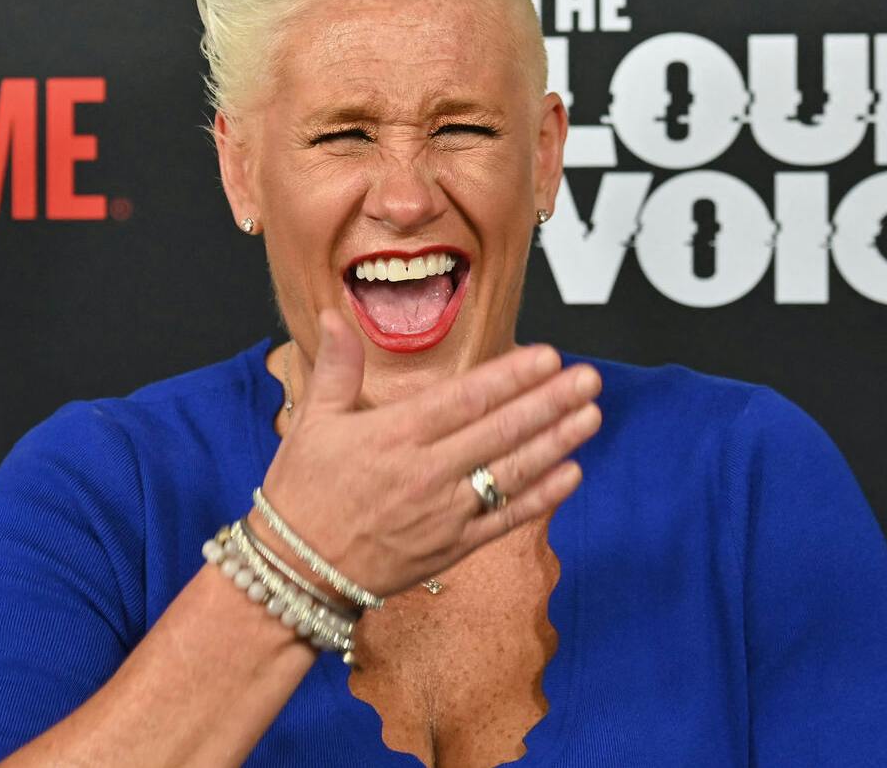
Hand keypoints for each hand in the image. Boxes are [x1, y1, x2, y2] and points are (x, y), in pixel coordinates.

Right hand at [257, 308, 601, 599]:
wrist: (295, 572)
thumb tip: (334, 314)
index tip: (548, 356)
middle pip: (501, 430)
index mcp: (395, 434)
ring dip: (557, 442)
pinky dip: (541, 497)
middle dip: (550, 402)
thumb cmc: (302, 492)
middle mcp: (427, 471)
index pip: (467, 397)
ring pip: (512, 471)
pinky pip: (505, 519)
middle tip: (588, 378)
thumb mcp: (312, 421)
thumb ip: (336, 366)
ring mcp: (444, 513)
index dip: (512, 375)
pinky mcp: (452, 548)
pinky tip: (571, 474)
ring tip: (591, 415)